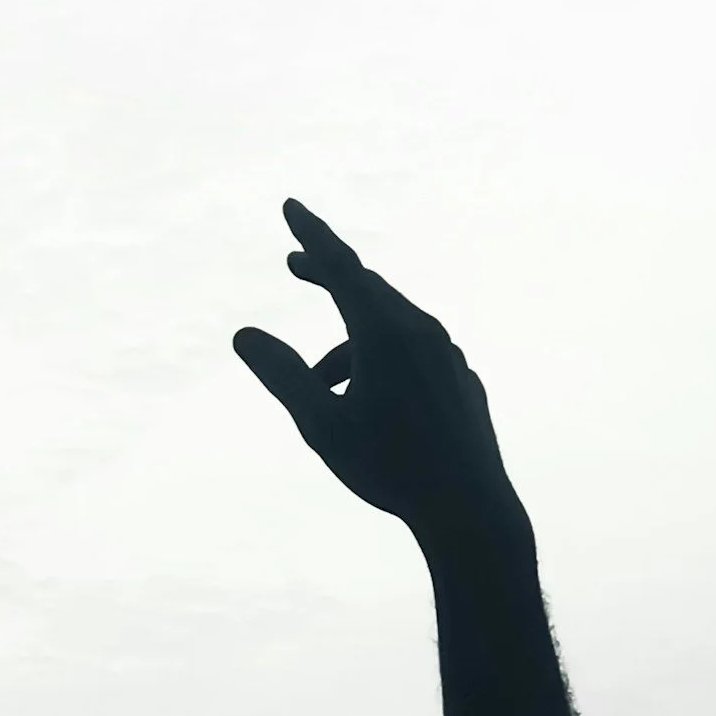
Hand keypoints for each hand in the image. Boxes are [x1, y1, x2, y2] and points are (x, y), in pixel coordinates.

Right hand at [234, 200, 525, 560]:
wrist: (471, 510)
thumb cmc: (391, 468)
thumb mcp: (321, 425)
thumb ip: (282, 375)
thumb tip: (243, 335)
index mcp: (384, 332)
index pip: (341, 266)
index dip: (312, 235)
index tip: (290, 205)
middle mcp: (420, 331)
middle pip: (366, 288)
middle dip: (327, 275)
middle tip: (293, 265)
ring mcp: (446, 353)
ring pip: (388, 325)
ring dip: (349, 340)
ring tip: (320, 386)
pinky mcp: (460, 378)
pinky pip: (413, 351)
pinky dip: (381, 358)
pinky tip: (370, 399)